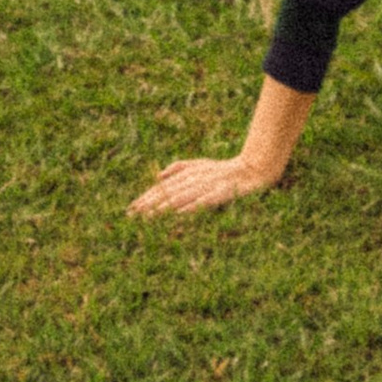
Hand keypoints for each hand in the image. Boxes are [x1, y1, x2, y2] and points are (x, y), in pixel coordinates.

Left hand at [128, 153, 275, 219]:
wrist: (250, 169)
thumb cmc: (222, 169)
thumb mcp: (198, 164)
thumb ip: (178, 167)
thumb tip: (158, 175)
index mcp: (187, 173)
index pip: (162, 187)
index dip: (146, 197)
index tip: (131, 208)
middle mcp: (194, 179)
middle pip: (167, 193)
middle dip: (149, 204)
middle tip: (133, 215)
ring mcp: (206, 186)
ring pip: (181, 197)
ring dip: (165, 207)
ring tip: (150, 216)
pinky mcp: (219, 193)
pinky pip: (203, 201)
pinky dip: (191, 206)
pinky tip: (180, 213)